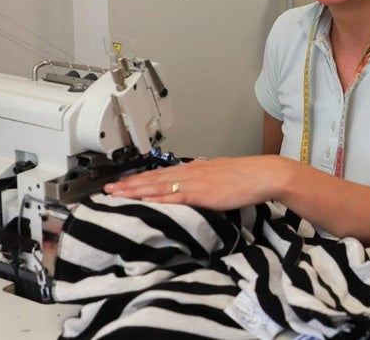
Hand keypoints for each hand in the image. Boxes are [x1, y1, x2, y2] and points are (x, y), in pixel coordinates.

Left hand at [103, 155, 291, 210]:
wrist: (262, 174)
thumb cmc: (244, 178)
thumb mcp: (218, 176)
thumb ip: (202, 181)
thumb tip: (190, 186)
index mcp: (193, 168)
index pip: (159, 174)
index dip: (138, 179)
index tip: (121, 183)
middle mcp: (189, 171)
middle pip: (152, 178)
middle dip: (128, 184)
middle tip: (107, 189)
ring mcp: (194, 181)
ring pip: (158, 185)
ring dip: (135, 190)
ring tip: (117, 194)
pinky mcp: (202, 193)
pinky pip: (175, 196)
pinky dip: (157, 197)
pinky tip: (144, 199)